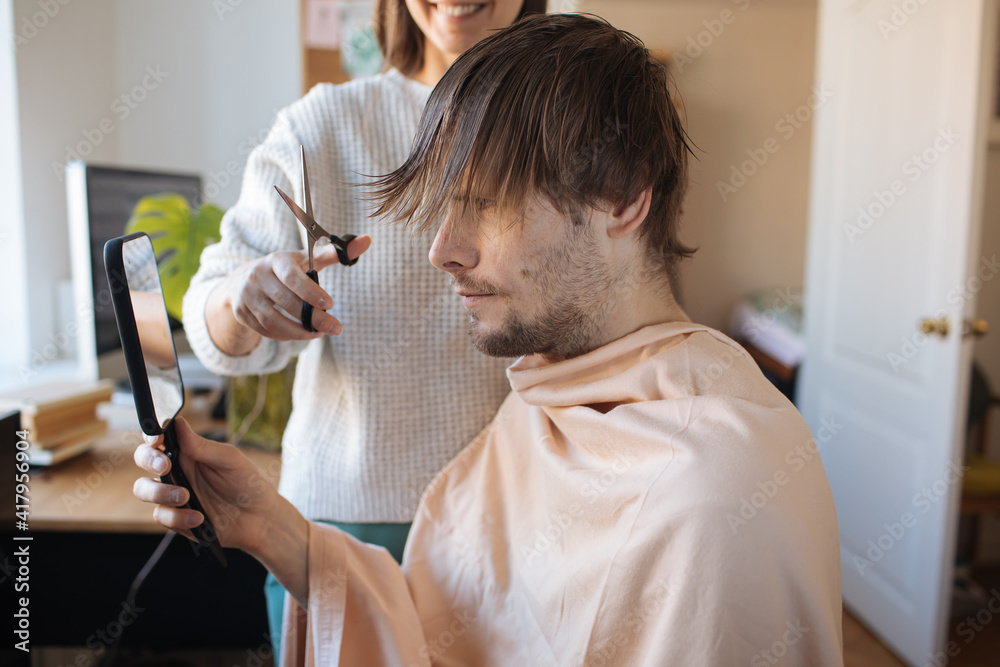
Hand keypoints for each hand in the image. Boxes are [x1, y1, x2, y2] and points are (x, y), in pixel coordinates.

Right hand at [132, 418, 282, 553]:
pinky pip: (161, 516)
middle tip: (165, 465)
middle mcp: (176, 471)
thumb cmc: (248, 483)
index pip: (159, 438)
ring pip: (143, 489)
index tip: (157, 439)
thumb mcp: (229, 459)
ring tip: (185, 496)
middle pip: (143, 460)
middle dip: (148, 460)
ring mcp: (173, 495)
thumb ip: (202, 446)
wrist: (260, 518)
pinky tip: (199, 517)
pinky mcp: (176, 518)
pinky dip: (178, 517)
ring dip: (160, 492)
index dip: (151, 435)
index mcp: (188, 452)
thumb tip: (178, 423)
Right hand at [228, 236, 371, 340]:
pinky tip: (300, 334)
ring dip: (299, 332)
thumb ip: (334, 253)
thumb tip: (366, 240)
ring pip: (274, 320)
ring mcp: (247, 296)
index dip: (311, 291)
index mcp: (276, 260)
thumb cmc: (284, 270)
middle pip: (286, 301)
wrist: (242, 279)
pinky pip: (265, 330)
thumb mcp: (305, 259)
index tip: (330, 305)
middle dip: (313, 318)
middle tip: (335, 328)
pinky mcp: (241, 313)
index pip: (292, 276)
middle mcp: (258, 276)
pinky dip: (285, 335)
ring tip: (319, 334)